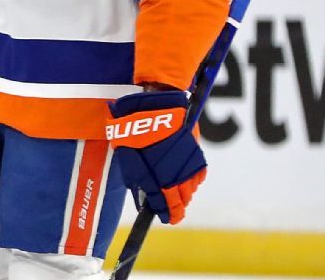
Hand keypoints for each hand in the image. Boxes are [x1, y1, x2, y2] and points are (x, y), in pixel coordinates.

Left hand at [106, 89, 206, 224]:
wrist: (155, 105)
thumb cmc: (134, 129)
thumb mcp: (126, 156)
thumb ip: (136, 176)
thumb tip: (142, 191)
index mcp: (155, 177)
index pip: (165, 204)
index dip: (167, 213)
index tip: (167, 218)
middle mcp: (174, 173)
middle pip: (180, 199)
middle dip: (176, 207)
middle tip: (172, 211)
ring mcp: (187, 164)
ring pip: (190, 188)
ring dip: (184, 194)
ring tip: (177, 196)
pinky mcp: (196, 152)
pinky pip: (198, 174)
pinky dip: (193, 180)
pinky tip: (187, 180)